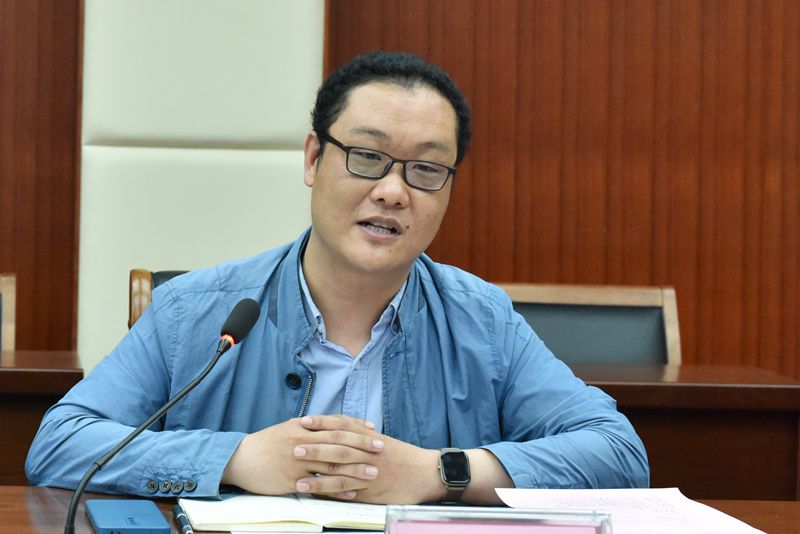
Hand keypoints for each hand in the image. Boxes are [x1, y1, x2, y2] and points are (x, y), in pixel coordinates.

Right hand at [222, 415, 383, 495]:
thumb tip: (331, 424)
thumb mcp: (288, 429)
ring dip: (355, 469)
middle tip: (381, 449)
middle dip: (362, 446)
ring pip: (332, 465)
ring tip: (373, 472)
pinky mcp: (292, 481)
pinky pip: (319, 486)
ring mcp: (297, 462)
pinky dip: (337, 489)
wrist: (240, 459)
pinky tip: (351, 492)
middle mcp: (302, 441)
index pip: (335, 425)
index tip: (373, 430)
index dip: (356, 427)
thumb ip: (310, 427)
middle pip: (338, 443)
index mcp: (302, 427)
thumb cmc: (266, 444)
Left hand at [294, 417, 442, 503]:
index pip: (342, 426)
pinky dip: (329, 491)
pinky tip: (315, 493)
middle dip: (314, 446)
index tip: (304, 420)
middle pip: (337, 446)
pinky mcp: (370, 490)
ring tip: (296, 476)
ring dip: (316, 472)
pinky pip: (346, 490)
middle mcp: (367, 452)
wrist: (426, 473)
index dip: (322, 422)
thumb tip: (339, 432)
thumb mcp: (383, 441)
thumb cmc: (403, 457)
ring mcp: (368, 471)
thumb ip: (362, 437)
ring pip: (339, 470)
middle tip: (293, 445)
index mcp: (369, 437)